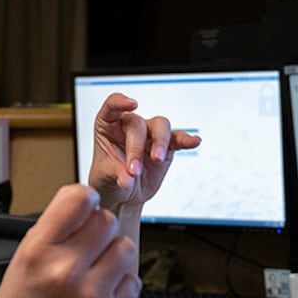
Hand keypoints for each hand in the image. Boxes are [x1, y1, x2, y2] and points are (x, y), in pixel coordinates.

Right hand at [0, 184, 140, 297]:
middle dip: (98, 230)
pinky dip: (120, 285)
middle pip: (106, 221)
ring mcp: (91, 296)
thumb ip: (53, 233)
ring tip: (95, 271)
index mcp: (36, 251)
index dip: (86, 200)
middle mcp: (65, 270)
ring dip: (113, 255)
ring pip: (126, 248)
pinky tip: (99, 295)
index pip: (79, 198)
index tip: (85, 208)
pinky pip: (133, 283)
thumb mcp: (19, 263)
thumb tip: (86, 206)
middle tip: (87, 247)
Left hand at [87, 93, 200, 212]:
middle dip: (136, 148)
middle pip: (138, 125)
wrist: (123, 195)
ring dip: (160, 142)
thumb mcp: (103, 176)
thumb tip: (127, 180)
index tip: (131, 104)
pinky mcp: (166, 147)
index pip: (113, 106)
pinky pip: (178, 139)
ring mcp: (149, 135)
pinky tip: (195, 141)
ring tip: (157, 159)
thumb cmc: (108, 178)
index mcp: (109, 125)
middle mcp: (129, 125)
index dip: (121, 102)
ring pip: (160, 126)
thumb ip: (115, 173)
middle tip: (134, 171)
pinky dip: (186, 140)